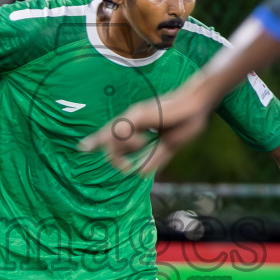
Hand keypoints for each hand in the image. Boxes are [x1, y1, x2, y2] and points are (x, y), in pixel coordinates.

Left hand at [81, 87, 213, 175]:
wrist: (198, 105)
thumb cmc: (187, 121)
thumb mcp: (169, 146)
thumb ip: (155, 159)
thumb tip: (141, 174)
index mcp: (138, 124)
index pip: (111, 133)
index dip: (95, 140)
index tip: (81, 147)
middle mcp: (132, 118)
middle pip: (107, 137)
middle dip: (112, 157)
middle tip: (125, 169)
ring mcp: (134, 115)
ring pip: (112, 137)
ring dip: (123, 152)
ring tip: (141, 149)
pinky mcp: (139, 114)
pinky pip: (122, 132)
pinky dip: (130, 142)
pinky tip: (143, 142)